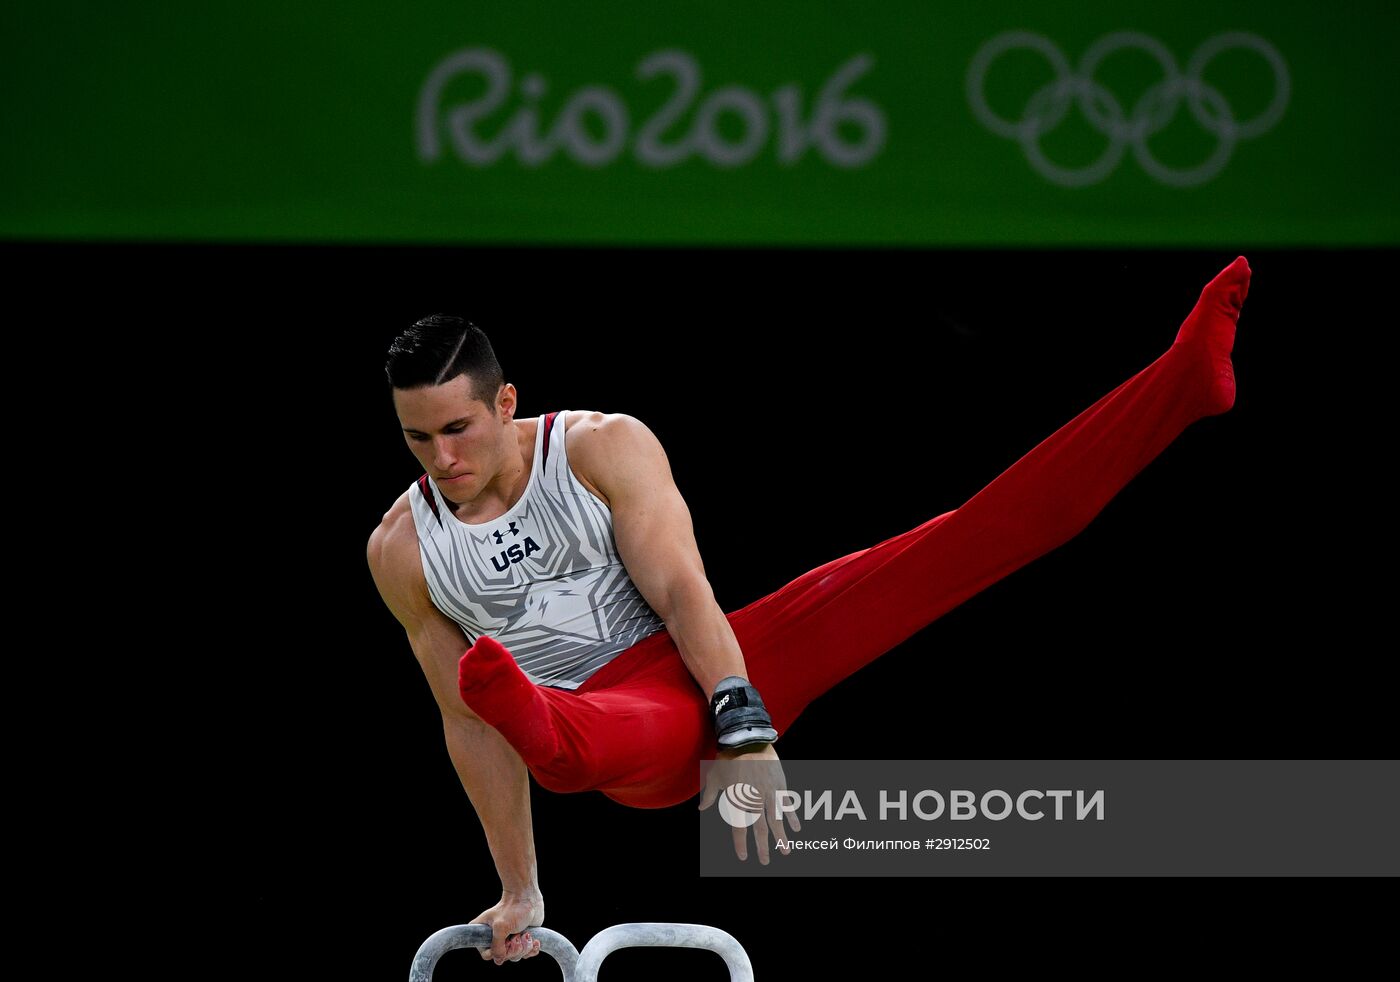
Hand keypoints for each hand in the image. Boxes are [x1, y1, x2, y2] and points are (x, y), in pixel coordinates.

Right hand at [469, 892, 544, 964]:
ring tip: (526, 934)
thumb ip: (497, 947)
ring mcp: (510, 940)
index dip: (497, 952)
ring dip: (524, 947)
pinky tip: (534, 939)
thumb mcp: (500, 927)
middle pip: (503, 957)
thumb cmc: (512, 909)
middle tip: (517, 936)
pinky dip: (532, 949)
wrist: (528, 898)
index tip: (505, 941)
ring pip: (516, 957)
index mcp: (483, 933)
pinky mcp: (522, 940)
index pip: (486, 954)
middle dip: (514, 949)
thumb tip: (499, 960)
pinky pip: (527, 954)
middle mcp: (495, 938)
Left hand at [697, 744, 800, 863]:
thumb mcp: (714, 777)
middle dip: (763, 847)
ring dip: (781, 837)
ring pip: (776, 820)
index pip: (739, 828)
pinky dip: (792, 817)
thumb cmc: (728, 758)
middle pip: (759, 829)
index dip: (741, 844)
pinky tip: (797, 828)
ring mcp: (769, 793)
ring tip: (785, 851)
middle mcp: (754, 800)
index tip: (743, 857)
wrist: (747, 738)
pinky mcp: (779, 785)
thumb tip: (701, 808)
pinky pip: (787, 804)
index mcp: (737, 801)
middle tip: (765, 862)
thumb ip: (709, 796)